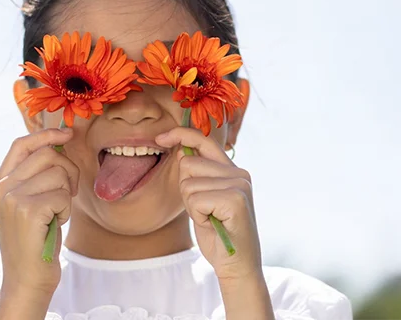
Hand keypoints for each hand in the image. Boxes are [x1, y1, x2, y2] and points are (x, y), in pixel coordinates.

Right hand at [0, 128, 78, 296]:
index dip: (46, 134)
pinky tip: (55, 223)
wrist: (27, 277)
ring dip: (66, 193)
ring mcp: (12, 198)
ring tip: (57, 212)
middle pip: (47, 154)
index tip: (67, 134)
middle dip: (68, 169)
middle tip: (67, 192)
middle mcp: (1, 188)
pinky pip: (61, 194)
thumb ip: (35, 175)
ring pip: (58, 172)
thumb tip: (59, 141)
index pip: (21, 144)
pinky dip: (66, 209)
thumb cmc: (35, 239)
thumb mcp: (28, 202)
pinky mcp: (27, 210)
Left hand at [156, 127, 261, 280]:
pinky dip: (197, 215)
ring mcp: (239, 185)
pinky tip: (212, 224)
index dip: (180, 134)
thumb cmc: (217, 233)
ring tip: (210, 218)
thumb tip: (182, 150)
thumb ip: (196, 176)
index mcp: (232, 170)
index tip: (160, 138)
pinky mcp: (235, 199)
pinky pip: (195, 199)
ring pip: (189, 183)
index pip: (204, 141)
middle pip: (188, 164)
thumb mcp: (203, 199)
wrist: (236, 265)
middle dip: (186, 190)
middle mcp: (240, 173)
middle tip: (203, 211)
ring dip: (191, 205)